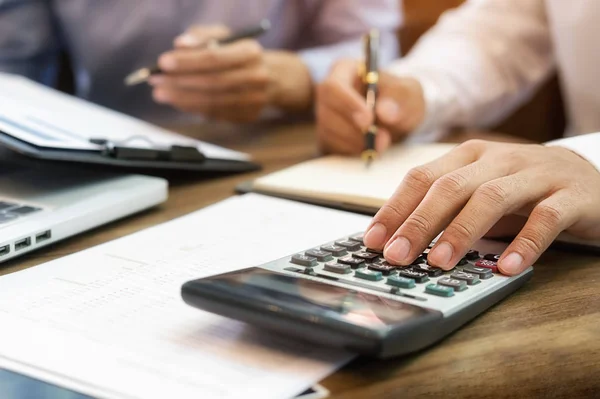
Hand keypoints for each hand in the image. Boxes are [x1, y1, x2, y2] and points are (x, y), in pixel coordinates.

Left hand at [150, 25, 312, 122]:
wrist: (274, 79)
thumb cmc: (241, 55)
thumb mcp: (226, 37)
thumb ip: (202, 36)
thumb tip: (180, 44)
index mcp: (250, 53)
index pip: (215, 58)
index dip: (187, 61)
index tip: (163, 62)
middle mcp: (256, 77)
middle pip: (212, 82)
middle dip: (179, 82)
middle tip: (155, 80)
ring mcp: (254, 100)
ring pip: (212, 102)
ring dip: (182, 98)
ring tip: (161, 92)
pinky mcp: (248, 116)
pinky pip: (216, 114)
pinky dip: (193, 108)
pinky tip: (178, 101)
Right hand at [316, 59, 425, 154]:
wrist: (398, 118)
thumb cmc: (400, 98)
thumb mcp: (409, 92)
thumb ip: (400, 97)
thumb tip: (384, 112)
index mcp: (344, 70)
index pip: (334, 86)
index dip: (348, 104)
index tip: (369, 120)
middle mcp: (329, 92)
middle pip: (326, 112)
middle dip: (354, 130)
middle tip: (383, 139)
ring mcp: (325, 115)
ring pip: (329, 132)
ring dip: (357, 142)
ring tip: (383, 142)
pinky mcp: (328, 136)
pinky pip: (333, 147)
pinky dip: (354, 150)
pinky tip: (371, 146)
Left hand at [362, 140, 599, 274]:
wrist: (591, 179)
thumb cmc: (523, 189)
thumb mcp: (479, 191)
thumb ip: (446, 209)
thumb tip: (398, 239)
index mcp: (469, 155)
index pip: (422, 178)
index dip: (394, 208)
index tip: (373, 240)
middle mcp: (498, 159)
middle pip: (450, 187)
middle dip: (418, 223)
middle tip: (397, 255)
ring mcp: (535, 174)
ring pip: (491, 198)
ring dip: (461, 231)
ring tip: (439, 262)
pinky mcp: (570, 195)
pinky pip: (545, 219)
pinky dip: (524, 243)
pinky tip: (505, 267)